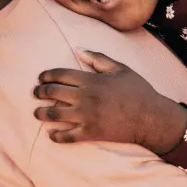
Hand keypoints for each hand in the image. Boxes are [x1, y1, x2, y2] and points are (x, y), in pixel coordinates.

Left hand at [34, 50, 186, 152]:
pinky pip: (66, 136)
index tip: (40, 78)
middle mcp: (85, 97)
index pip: (59, 75)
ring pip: (54, 114)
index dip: (45, 75)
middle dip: (39, 92)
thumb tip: (78, 50)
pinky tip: (51, 133)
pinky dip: (56, 136)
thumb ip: (97, 59)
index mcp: (91, 80)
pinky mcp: (90, 133)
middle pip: (52, 92)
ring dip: (41, 113)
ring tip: (37, 112)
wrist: (151, 117)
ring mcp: (86, 116)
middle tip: (35, 93)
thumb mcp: (120, 69)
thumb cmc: (137, 90)